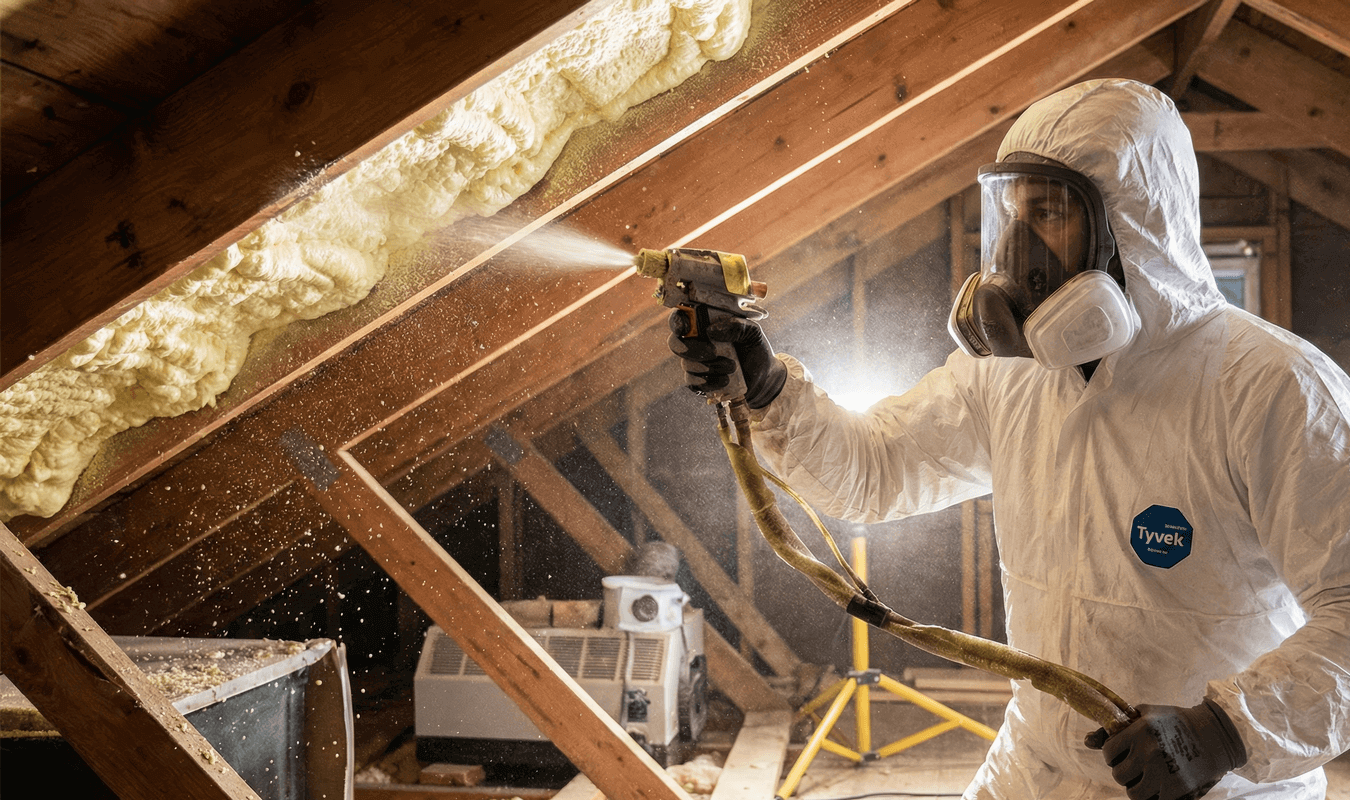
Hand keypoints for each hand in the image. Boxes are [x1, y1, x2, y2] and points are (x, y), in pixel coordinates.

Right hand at [667, 311, 786, 407]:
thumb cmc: (755, 349)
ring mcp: (695, 363)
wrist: (764, 377)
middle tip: (713, 352)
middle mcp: (695, 343)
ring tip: (732, 366)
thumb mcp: (752, 332)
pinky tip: (726, 380)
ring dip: (709, 367)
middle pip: (674, 343)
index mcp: (704, 325)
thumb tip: (711, 330)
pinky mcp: (698, 382)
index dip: (676, 322)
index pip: (680, 319)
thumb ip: (736, 325)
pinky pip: (692, 382)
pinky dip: (709, 381)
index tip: (685, 327)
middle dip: (691, 349)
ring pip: (686, 364)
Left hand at [1086, 700, 1247, 799]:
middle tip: (1137, 765)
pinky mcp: (1177, 789)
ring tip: (1148, 776)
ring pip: (1133, 792)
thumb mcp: (1144, 715)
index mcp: (1140, 730)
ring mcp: (1163, 772)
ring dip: (1137, 786)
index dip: (1114, 753)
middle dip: (1125, 771)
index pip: (1109, 752)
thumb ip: (1116, 727)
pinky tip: (1161, 784)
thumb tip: (1087, 741)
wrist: (1215, 735)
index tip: (1124, 752)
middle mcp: (1149, 752)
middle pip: (1118, 775)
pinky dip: (1154, 796)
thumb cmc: (1174, 722)